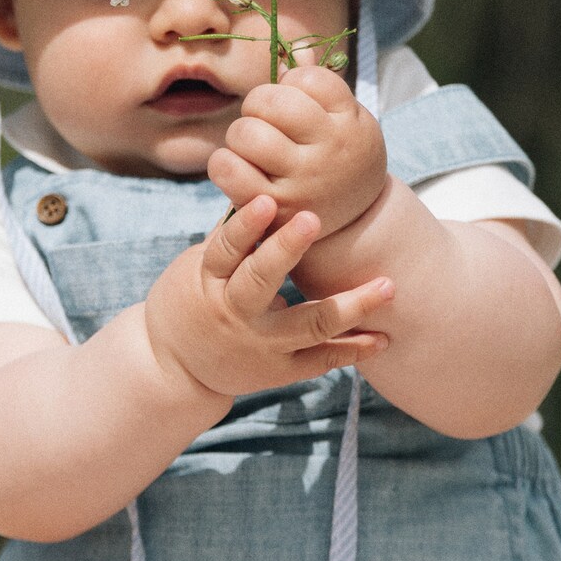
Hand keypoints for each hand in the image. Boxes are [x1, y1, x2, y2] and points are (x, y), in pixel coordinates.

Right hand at [143, 194, 392, 400]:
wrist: (174, 367)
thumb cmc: (188, 301)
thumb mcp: (193, 268)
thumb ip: (230, 238)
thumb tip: (259, 188)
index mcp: (209, 281)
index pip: (226, 248)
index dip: (245, 225)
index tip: (266, 199)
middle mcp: (235, 313)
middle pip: (262, 280)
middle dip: (287, 249)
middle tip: (314, 219)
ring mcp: (260, 345)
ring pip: (307, 324)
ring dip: (351, 306)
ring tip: (387, 286)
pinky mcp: (278, 371)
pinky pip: (320, 360)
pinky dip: (353, 349)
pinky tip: (384, 336)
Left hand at [207, 66, 386, 239]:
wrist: (358, 219)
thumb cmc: (341, 154)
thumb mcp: (345, 115)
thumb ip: (317, 81)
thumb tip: (287, 48)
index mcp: (349, 121)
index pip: (307, 78)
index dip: (291, 83)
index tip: (296, 99)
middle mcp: (329, 152)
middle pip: (270, 102)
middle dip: (258, 104)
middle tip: (266, 121)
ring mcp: (301, 183)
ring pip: (246, 134)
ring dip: (240, 133)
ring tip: (253, 145)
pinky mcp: (273, 208)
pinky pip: (229, 170)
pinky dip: (223, 163)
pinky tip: (236, 165)